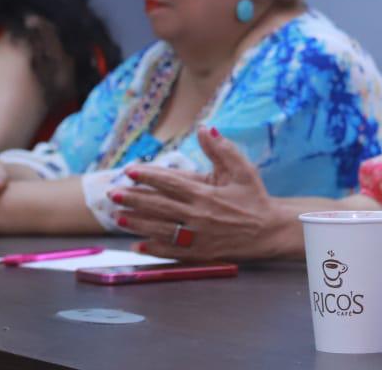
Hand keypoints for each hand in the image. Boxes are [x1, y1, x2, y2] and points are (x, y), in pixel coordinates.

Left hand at [108, 127, 280, 260]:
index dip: (147, 176)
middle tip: (112, 193)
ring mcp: (197, 237)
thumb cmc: (254, 197)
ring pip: (159, 229)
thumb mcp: (242, 169)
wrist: (269, 231)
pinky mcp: (199, 253)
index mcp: (205, 194)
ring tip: (117, 216)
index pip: (170, 182)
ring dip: (136, 222)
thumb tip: (205, 128)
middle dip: (133, 199)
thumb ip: (222, 148)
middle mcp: (198, 216)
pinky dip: (152, 249)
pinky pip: (171, 251)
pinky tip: (136, 245)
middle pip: (158, 206)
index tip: (130, 171)